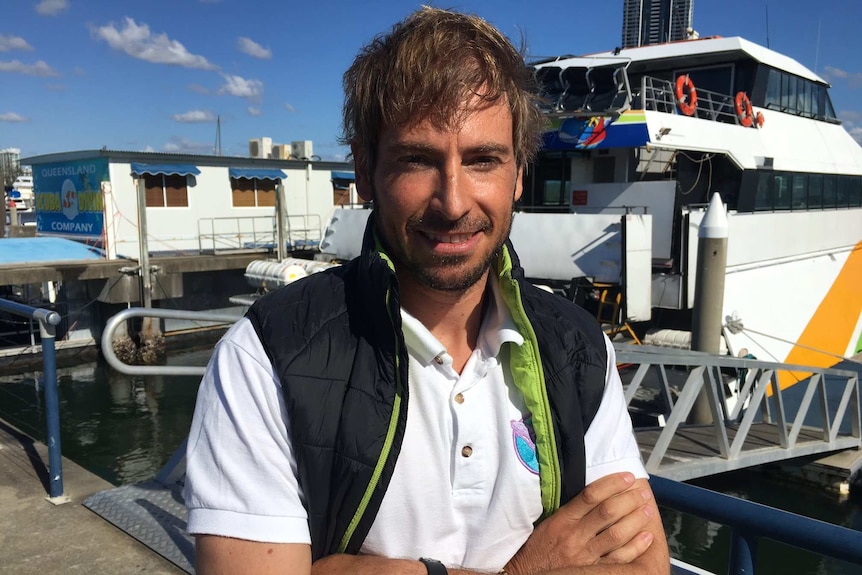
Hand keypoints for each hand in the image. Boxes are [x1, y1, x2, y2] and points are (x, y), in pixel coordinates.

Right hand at [505, 473, 655, 574]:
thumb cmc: (537, 549)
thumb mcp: (548, 523)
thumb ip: (570, 510)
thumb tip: (596, 494)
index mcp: (562, 520)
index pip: (590, 495)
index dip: (612, 484)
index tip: (626, 477)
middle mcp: (574, 536)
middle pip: (607, 513)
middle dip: (629, 500)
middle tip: (642, 493)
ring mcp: (584, 555)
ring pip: (616, 535)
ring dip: (635, 521)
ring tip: (647, 511)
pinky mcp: (592, 571)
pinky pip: (618, 559)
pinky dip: (635, 548)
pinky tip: (646, 538)